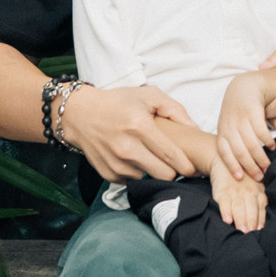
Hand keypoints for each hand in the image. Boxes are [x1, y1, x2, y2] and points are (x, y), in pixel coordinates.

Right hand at [56, 82, 199, 182]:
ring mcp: (116, 163)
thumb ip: (175, 110)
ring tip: (146, 154)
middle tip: (173, 162)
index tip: (193, 168)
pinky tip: (131, 157)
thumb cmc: (118, 103)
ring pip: (148, 178)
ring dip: (151, 170)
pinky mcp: (108, 174)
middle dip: (172, 170)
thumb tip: (194, 129)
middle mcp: (127, 148)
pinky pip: (131, 180)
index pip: (171, 156)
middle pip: (163, 175)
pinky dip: (135, 172)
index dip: (187, 166)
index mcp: (140, 126)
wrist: (80, 114)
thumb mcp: (149, 95)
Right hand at [212, 155, 267, 232]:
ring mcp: (235, 191)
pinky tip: (227, 220)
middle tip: (250, 235)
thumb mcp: (255, 186)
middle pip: (251, 208)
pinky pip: (224, 202)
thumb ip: (259, 201)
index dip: (260, 220)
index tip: (259, 231)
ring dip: (240, 219)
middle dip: (251, 222)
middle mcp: (248, 192)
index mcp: (258, 192)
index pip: (261, 208)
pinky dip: (226, 211)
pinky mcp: (222, 191)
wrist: (225, 161)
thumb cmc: (243, 179)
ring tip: (241, 231)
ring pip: (239, 207)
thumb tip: (262, 224)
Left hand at [215, 73, 274, 179]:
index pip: (224, 152)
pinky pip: (260, 130)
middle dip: (250, 167)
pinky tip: (272, 146)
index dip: (232, 166)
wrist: (245, 85)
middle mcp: (229, 125)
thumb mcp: (230, 124)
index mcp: (222, 130)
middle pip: (239, 151)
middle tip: (260, 177)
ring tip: (267, 165)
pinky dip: (266, 141)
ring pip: (250, 144)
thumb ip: (233, 140)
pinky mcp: (252, 109)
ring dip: (260, 158)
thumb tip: (242, 164)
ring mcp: (240, 117)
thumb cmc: (239, 109)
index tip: (241, 178)